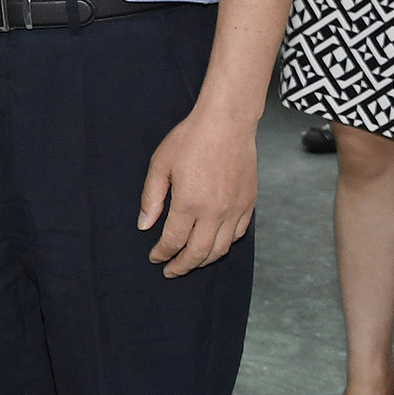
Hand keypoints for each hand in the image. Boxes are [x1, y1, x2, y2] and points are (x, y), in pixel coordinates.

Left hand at [138, 108, 257, 277]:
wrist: (226, 123)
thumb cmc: (190, 140)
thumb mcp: (160, 165)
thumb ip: (151, 198)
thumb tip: (144, 226)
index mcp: (189, 204)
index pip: (174, 241)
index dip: (162, 254)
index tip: (154, 258)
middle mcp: (215, 212)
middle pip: (198, 253)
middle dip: (182, 266)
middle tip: (170, 271)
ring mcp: (235, 210)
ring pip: (221, 248)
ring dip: (204, 260)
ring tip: (190, 262)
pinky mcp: (249, 204)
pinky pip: (238, 234)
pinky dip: (224, 245)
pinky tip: (214, 244)